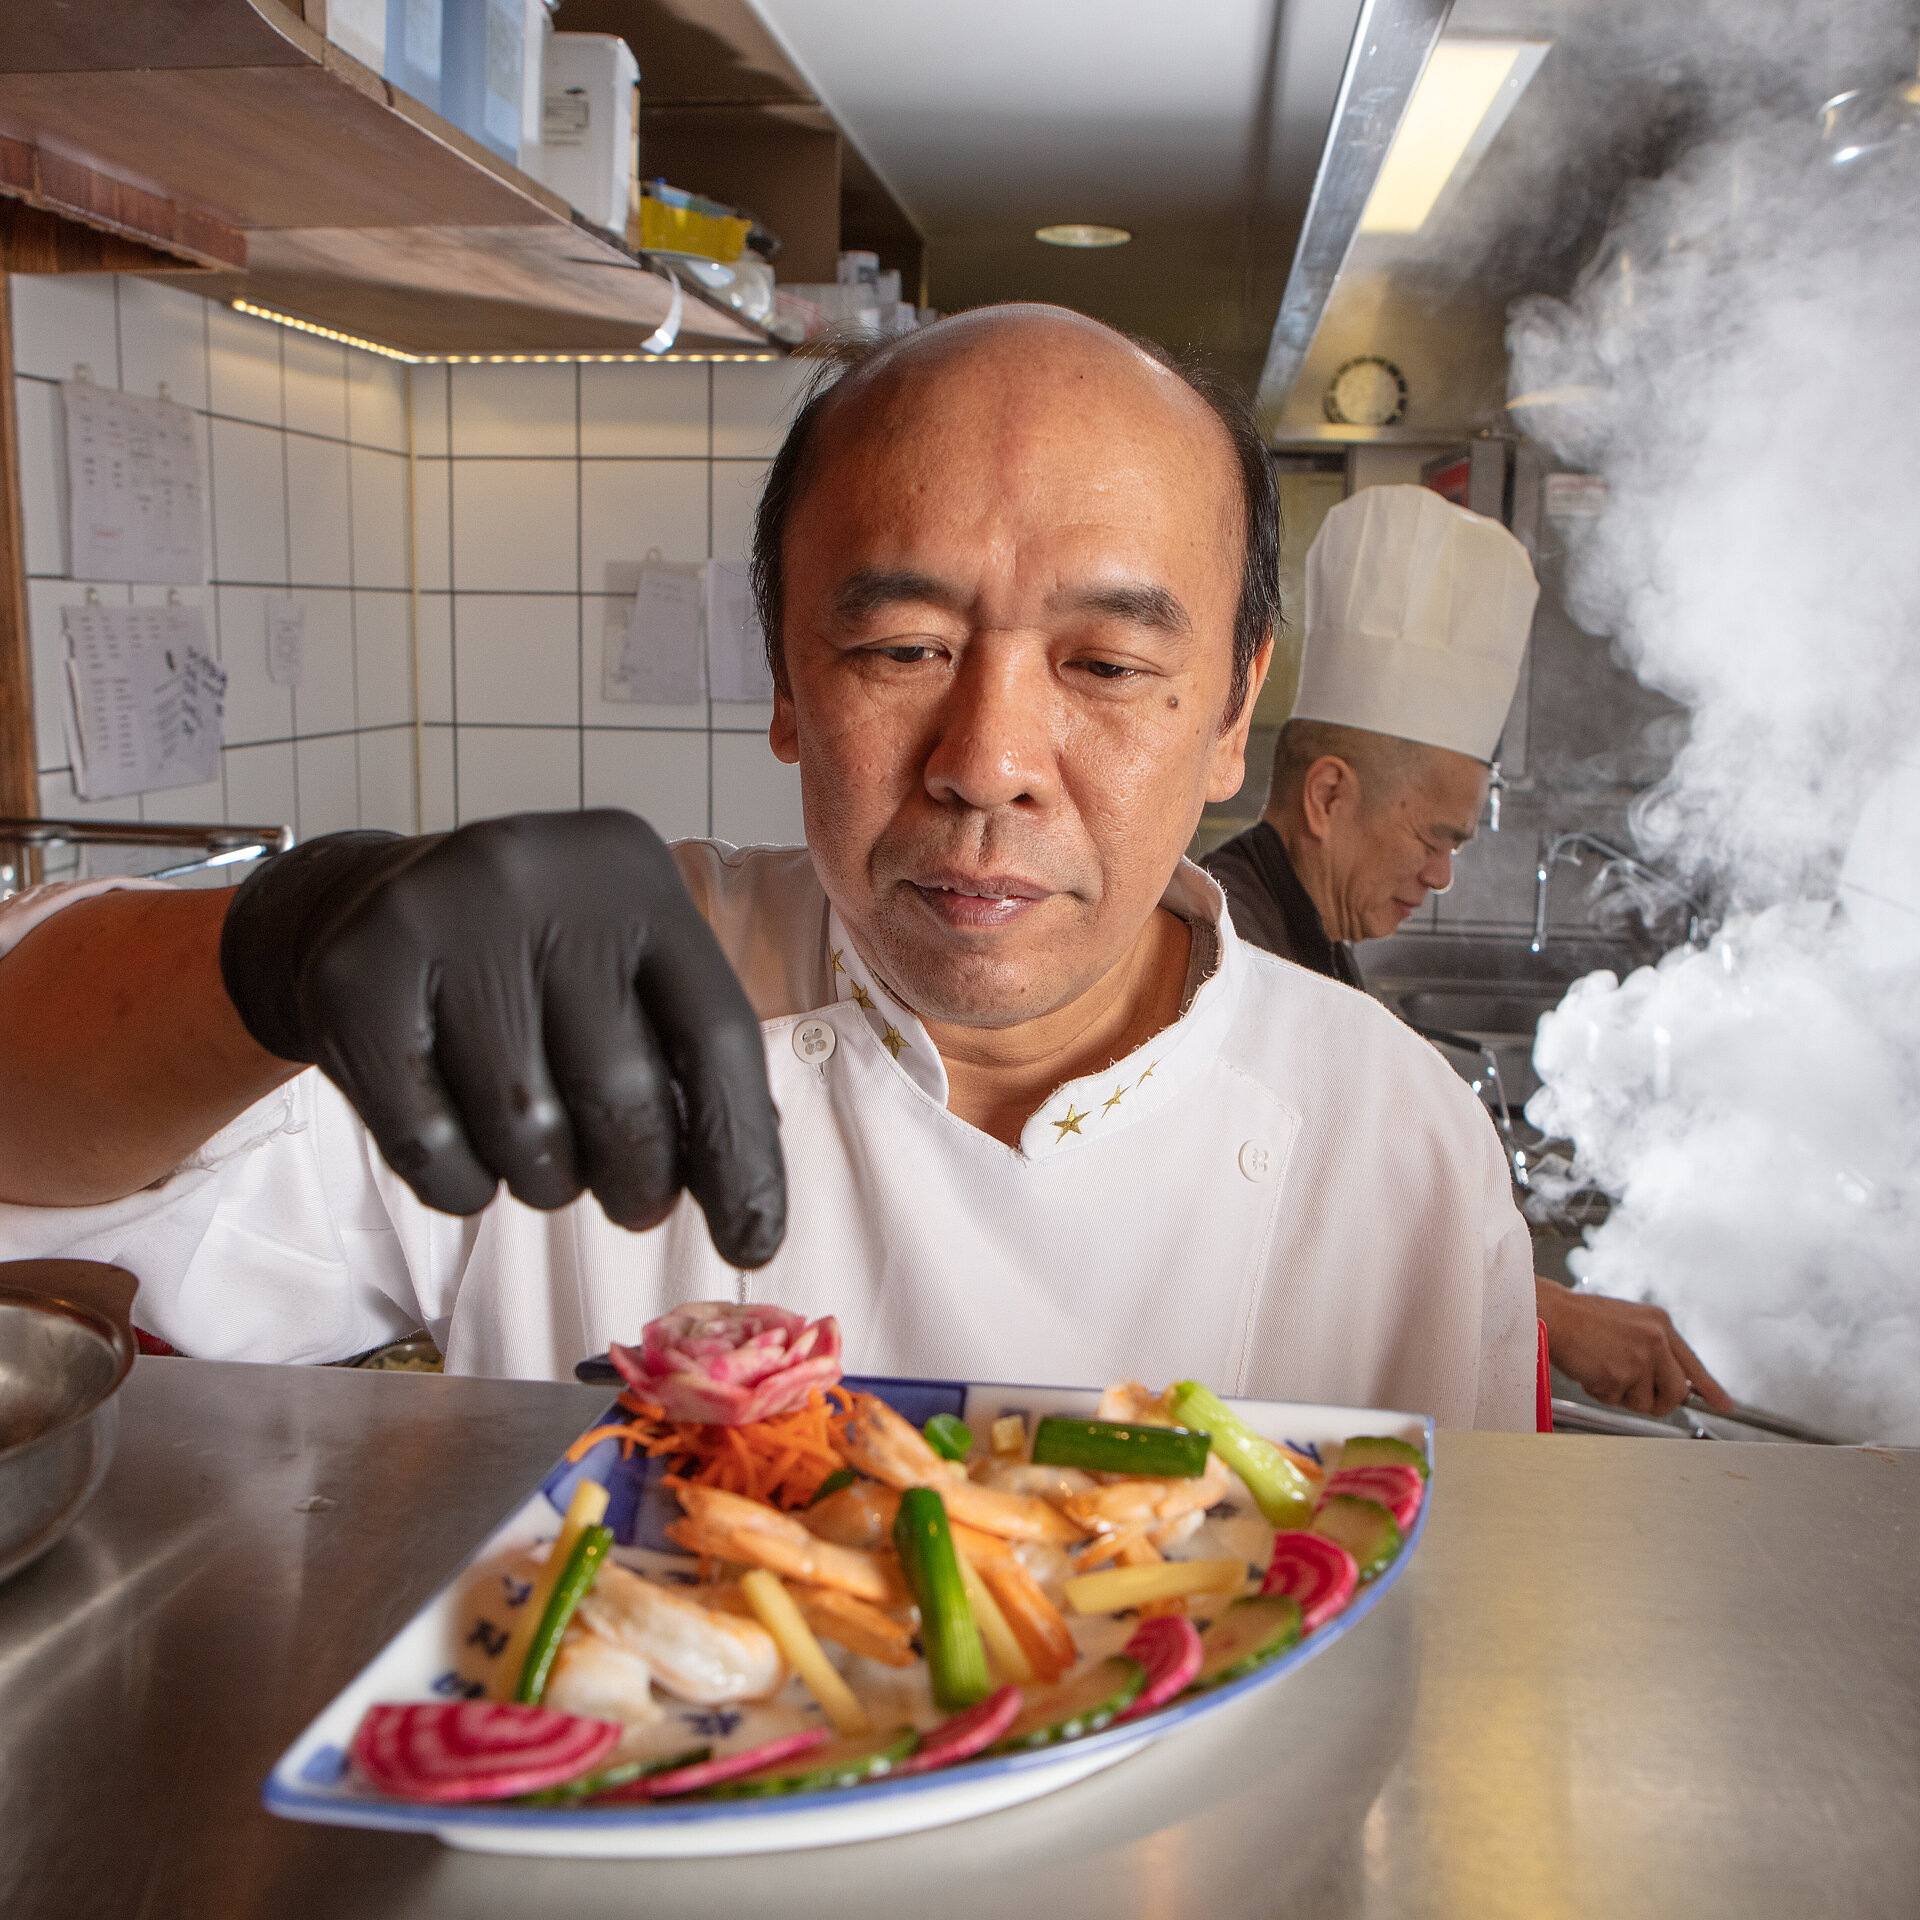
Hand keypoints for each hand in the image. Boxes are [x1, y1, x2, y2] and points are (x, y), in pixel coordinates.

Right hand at [219, 812, 784, 1264]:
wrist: (365, 902)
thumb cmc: (531, 960)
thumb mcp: (625, 969)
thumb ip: (690, 1061)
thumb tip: (748, 1203)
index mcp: (633, 874)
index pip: (715, 1034)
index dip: (741, 1152)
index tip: (753, 1241)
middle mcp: (538, 879)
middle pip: (620, 1089)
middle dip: (639, 1180)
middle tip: (636, 1205)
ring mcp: (439, 921)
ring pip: (523, 1130)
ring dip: (547, 1182)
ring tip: (544, 1156)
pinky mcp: (353, 980)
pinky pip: (428, 1145)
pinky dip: (464, 1187)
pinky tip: (472, 1158)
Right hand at [1535, 1279, 1733, 1417]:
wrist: (1551, 1314)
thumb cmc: (1580, 1318)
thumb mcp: (1628, 1323)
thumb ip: (1652, 1347)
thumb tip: (1673, 1382)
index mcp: (1659, 1323)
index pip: (1693, 1363)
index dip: (1710, 1388)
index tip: (1725, 1406)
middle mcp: (1656, 1338)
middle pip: (1677, 1391)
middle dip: (1659, 1401)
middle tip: (1635, 1394)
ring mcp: (1640, 1357)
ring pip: (1646, 1401)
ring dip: (1622, 1395)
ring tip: (1602, 1369)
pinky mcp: (1621, 1374)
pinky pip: (1616, 1400)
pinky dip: (1600, 1392)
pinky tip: (1589, 1369)